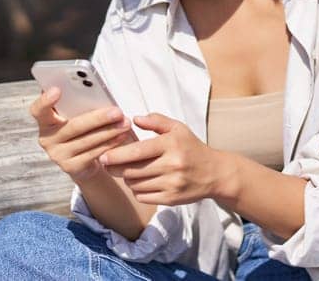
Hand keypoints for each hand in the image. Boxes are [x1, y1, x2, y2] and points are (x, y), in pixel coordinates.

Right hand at [29, 87, 135, 181]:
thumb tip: (97, 90)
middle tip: (117, 112)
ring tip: (125, 123)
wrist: (83, 160)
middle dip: (98, 118)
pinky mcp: (70, 167)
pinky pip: (93, 154)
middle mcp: (47, 138)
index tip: (57, 90)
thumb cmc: (82, 129)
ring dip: (109, 131)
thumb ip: (79, 105)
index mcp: (46, 121)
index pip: (38, 110)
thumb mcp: (77, 115)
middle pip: (73, 126)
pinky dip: (110, 144)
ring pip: (86, 141)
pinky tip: (122, 137)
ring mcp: (58, 155)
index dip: (45, 101)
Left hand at [100, 113, 235, 205]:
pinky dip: (137, 191)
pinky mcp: (171, 199)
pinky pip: (143, 197)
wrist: (215, 173)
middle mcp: (172, 165)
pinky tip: (141, 182)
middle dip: (116, 168)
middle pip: (132, 170)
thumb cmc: (192, 148)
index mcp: (171, 145)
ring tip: (129, 171)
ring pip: (135, 184)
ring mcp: (172, 184)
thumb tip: (134, 119)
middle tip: (109, 164)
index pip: (138, 152)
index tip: (103, 156)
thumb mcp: (178, 128)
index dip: (117, 155)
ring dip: (127, 179)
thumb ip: (156, 121)